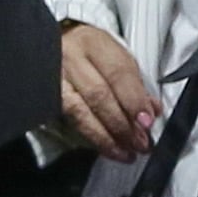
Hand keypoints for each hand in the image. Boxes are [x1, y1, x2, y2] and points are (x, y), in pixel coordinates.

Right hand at [58, 21, 157, 160]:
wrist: (59, 45)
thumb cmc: (93, 54)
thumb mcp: (118, 58)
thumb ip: (135, 85)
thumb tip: (151, 112)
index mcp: (93, 43)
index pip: (117, 73)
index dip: (134, 101)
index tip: (147, 121)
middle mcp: (70, 59)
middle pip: (99, 95)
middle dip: (122, 124)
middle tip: (140, 143)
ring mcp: (54, 79)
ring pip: (80, 113)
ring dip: (106, 137)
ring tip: (126, 152)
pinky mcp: (47, 98)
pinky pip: (71, 122)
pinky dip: (93, 138)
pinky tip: (108, 148)